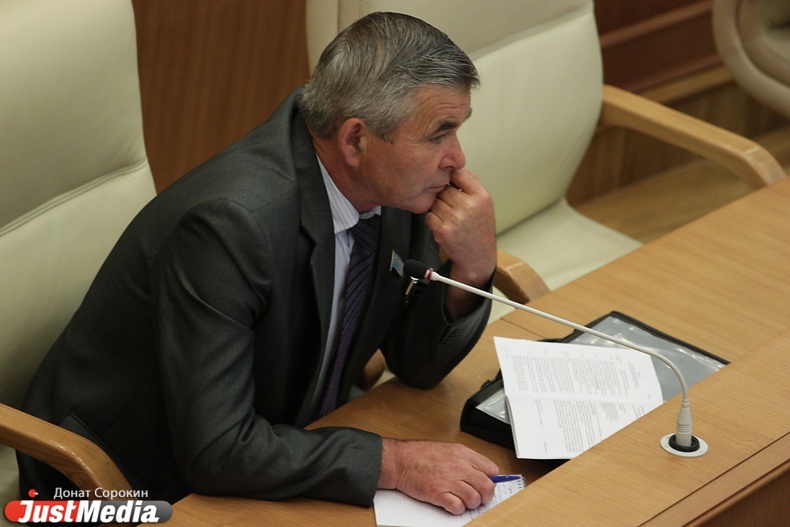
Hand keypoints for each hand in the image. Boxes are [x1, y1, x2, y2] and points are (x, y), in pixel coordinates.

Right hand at [378, 439, 498, 514]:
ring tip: (463, 501)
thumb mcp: (448, 449)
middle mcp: (459, 466)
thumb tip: (481, 473)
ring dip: (471, 504)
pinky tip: (451, 504)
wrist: (400, 461)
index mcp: (463, 453)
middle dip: (485, 496)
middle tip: (479, 498)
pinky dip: (457, 509)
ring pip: (474, 499)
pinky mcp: (438, 494)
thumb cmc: (421, 454)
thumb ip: (465, 460)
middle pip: (486, 486)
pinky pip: (458, 507)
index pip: (491, 469)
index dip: (492, 479)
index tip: (488, 484)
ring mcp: (449, 481)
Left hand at [425, 169, 495, 317]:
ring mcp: (455, 219)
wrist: (477, 256)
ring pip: (434, 202)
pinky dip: (433, 220)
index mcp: (481, 197)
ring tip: (449, 217)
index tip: (452, 185)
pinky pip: (429, 216)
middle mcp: (469, 206)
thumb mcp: (485, 204)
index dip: (452, 178)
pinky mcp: (443, 231)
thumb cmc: (479, 229)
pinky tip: (443, 226)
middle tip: (451, 207)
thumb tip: (454, 169)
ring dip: (437, 208)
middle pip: (443, 188)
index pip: (459, 173)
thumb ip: (472, 185)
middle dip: (443, 196)